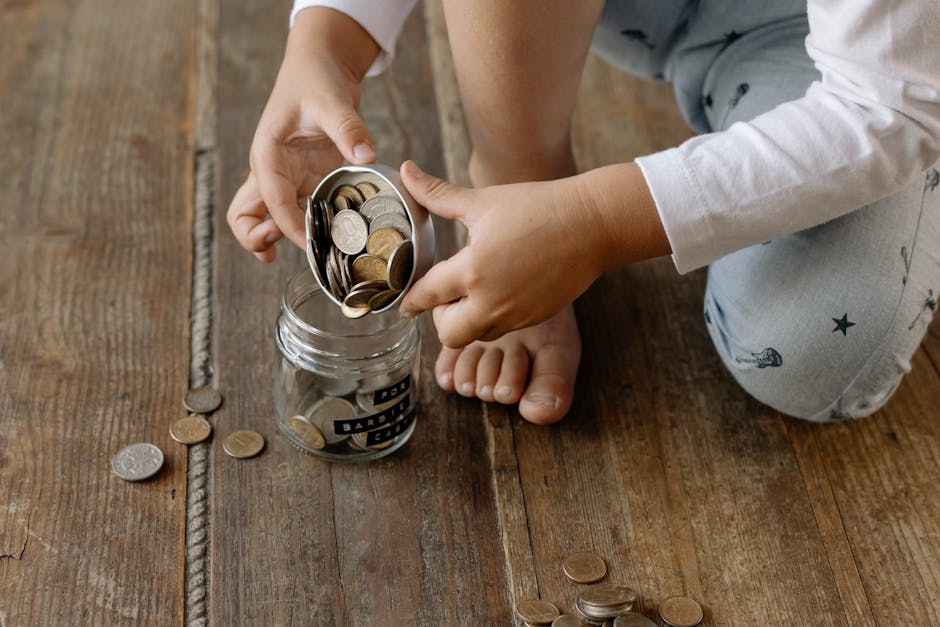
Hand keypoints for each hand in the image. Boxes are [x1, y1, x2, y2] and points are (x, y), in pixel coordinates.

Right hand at [226, 8, 380, 262]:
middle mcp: (270, 171)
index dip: (287, 226)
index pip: (270, 200)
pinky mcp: (304, 181)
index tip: (312, 242)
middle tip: (284, 253)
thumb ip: (348, 129)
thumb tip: (365, 156)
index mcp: (267, 154)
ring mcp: (286, 179)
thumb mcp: (332, 101)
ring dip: (277, 239)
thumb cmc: (316, 79)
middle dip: (256, 239)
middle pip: (245, 216)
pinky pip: (297, 213)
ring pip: (265, 220)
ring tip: (310, 255)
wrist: (320, 66)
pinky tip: (330, 241)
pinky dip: (305, 230)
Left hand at [398, 161, 609, 347]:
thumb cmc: (538, 206)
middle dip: (441, 319)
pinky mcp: (535, 317)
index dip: (411, 301)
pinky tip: (500, 290)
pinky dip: (493, 317)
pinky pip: (503, 329)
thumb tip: (405, 171)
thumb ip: (438, 194)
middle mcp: (491, 300)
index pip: (427, 296)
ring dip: (468, 320)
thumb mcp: (483, 200)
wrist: (593, 223)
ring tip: (475, 290)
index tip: (405, 304)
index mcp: (472, 269)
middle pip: (449, 334)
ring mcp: (516, 313)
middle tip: (447, 296)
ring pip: (477, 336)